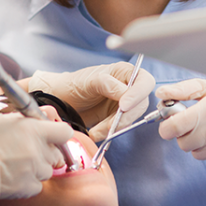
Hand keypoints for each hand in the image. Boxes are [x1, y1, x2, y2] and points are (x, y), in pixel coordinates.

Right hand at [0, 114, 73, 205]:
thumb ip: (20, 123)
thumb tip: (30, 126)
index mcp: (30, 129)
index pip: (64, 132)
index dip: (58, 135)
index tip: (52, 138)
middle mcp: (35, 150)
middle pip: (57, 154)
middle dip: (46, 153)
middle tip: (29, 153)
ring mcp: (30, 171)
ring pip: (47, 172)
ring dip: (36, 170)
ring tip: (15, 167)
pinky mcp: (22, 190)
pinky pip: (36, 188)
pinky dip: (28, 185)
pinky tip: (11, 179)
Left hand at [28, 63, 155, 140]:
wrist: (61, 101)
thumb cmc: (74, 84)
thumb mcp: (90, 81)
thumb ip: (108, 84)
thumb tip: (126, 94)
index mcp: (125, 73)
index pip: (144, 82)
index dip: (138, 94)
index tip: (123, 106)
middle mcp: (128, 88)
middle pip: (141, 104)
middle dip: (125, 117)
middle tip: (109, 125)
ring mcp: (124, 105)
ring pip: (131, 119)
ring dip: (115, 127)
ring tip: (96, 130)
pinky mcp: (116, 119)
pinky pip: (120, 128)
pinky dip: (109, 133)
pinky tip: (95, 132)